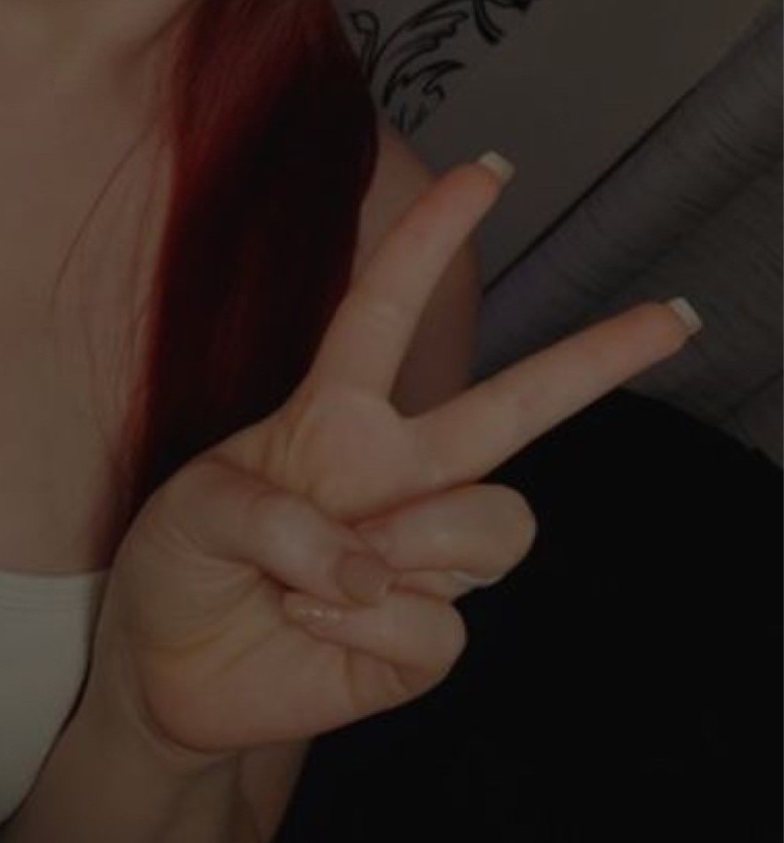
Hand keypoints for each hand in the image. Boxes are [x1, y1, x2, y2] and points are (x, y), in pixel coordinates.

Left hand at [96, 156, 699, 758]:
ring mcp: (417, 554)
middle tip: (673, 318)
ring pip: (492, 522)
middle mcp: (395, 474)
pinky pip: (437, 623)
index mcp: (335, 416)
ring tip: (324, 578)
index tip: (488, 171)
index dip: (430, 236)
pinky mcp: (422, 639)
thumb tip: (371, 565)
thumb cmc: (181, 563)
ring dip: (411, 547)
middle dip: (596, 358)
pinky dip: (363, 628)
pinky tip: (315, 627)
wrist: (168, 671)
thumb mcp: (192, 509)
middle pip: (513, 406)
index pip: (387, 309)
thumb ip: (273, 519)